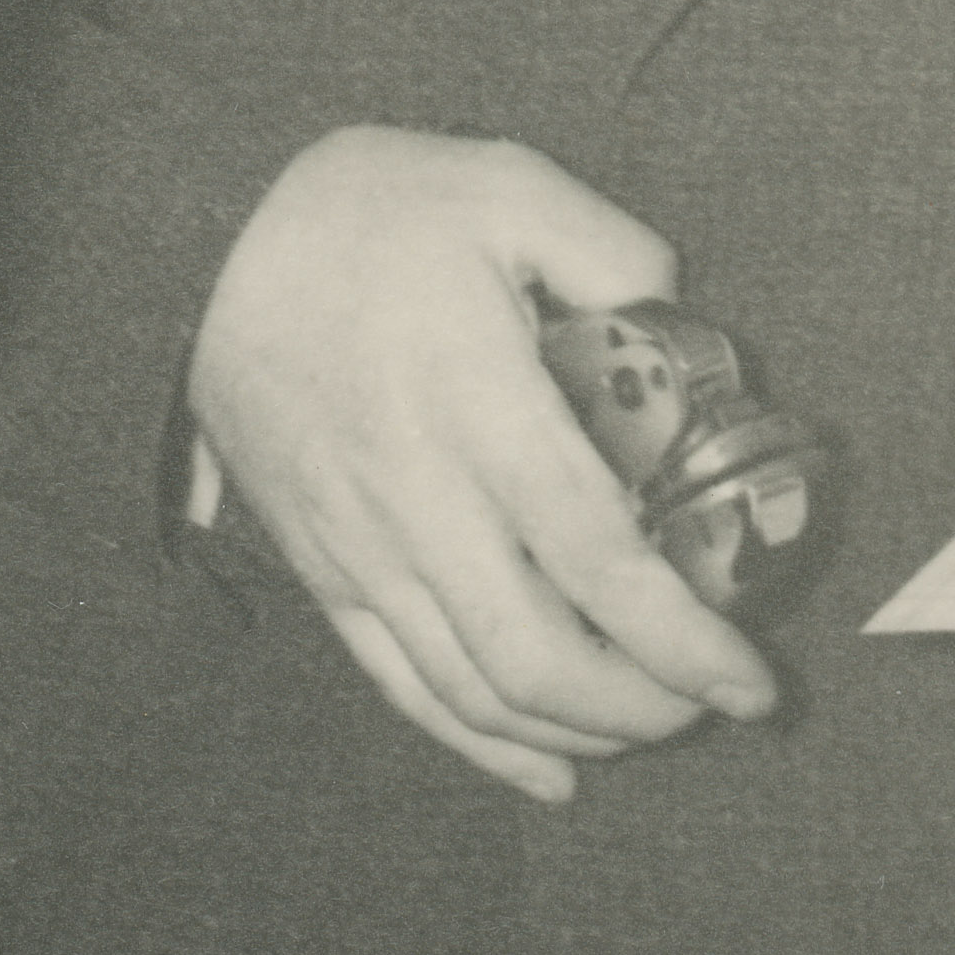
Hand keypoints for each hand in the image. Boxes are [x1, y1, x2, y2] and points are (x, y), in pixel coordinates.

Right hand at [191, 128, 783, 806]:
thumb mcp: (506, 184)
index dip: (684, 643)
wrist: (201, 243)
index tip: (752, 680)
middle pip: (537, 658)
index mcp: (477, 403)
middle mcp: (418, 498)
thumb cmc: (366, 212)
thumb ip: (616, 252)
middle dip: (641, 710)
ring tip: (648, 725)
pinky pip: (402, 686)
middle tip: (710, 701)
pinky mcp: (322, 569)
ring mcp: (361, 546)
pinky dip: (481, 745)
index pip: (597, 560)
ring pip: (473, 690)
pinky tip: (549, 769)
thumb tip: (685, 326)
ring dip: (574, 731)